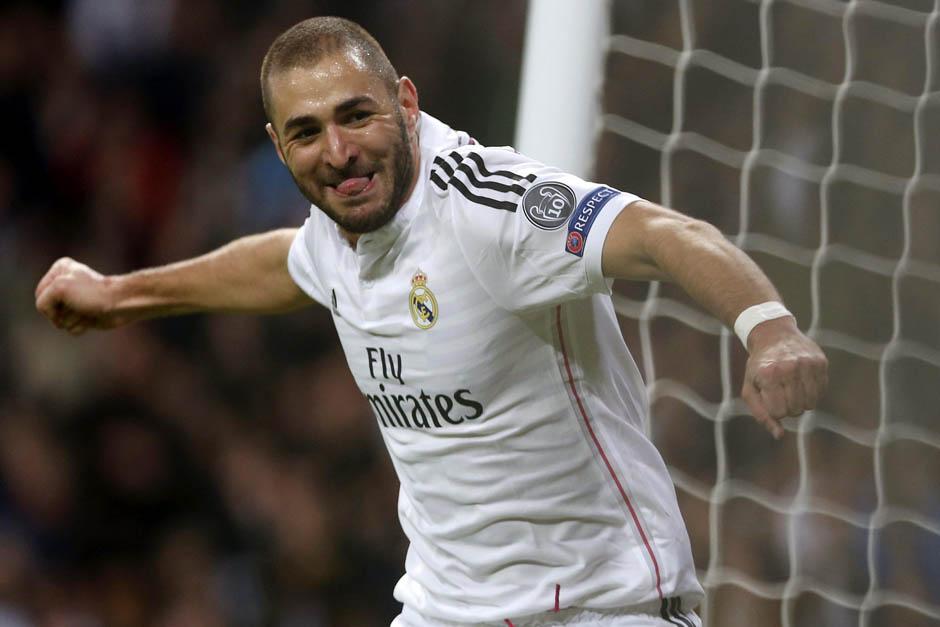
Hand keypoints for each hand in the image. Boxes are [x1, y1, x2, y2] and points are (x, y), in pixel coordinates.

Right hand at [35, 257, 120, 334]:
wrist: (120, 304)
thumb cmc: (92, 293)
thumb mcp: (59, 288)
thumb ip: (43, 301)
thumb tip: (55, 320)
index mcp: (59, 270)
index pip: (39, 295)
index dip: (50, 302)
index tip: (67, 296)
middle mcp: (65, 284)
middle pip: (48, 310)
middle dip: (63, 312)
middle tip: (79, 304)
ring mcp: (74, 301)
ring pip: (60, 321)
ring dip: (73, 319)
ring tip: (87, 310)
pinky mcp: (83, 315)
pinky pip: (71, 328)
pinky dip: (81, 326)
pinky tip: (92, 318)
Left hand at [741, 317, 827, 437]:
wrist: (773, 335)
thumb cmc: (759, 367)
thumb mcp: (750, 388)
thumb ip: (761, 414)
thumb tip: (779, 435)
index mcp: (769, 375)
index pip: (779, 412)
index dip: (774, 410)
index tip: (769, 398)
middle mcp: (790, 368)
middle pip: (796, 410)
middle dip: (788, 407)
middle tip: (780, 392)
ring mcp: (807, 364)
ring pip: (811, 403)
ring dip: (801, 401)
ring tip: (791, 388)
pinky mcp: (821, 361)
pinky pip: (821, 391)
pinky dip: (812, 392)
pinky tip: (802, 380)